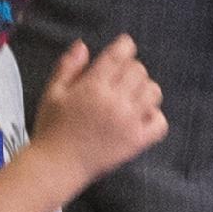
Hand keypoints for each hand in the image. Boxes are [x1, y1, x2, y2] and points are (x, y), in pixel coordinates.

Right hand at [26, 36, 168, 187]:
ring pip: (153, 92)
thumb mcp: (52, 93)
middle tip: (120, 78)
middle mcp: (115, 101)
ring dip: (144, 89)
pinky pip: (160, 122)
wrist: (57, 166)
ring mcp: (129, 122)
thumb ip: (68, 67)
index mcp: (93, 86)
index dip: (125, 46)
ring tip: (131, 97)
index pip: (120, 55)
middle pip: (138, 70)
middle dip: (131, 69)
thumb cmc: (52, 129)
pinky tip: (141, 117)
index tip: (123, 48)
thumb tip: (83, 46)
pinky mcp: (137, 141)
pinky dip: (155, 116)